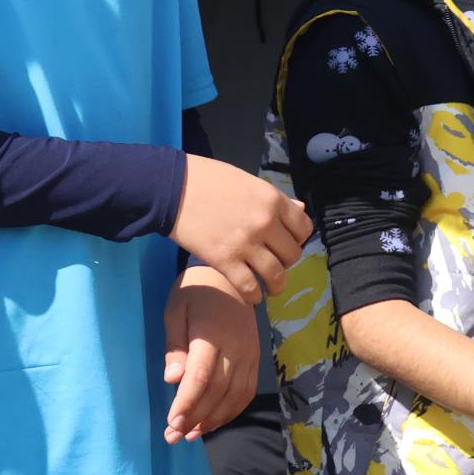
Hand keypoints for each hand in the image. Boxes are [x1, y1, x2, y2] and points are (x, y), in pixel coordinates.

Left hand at [163, 266, 261, 442]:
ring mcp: (249, 355)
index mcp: (211, 335)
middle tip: (174, 436)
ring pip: (235, 396)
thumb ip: (174, 346)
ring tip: (190, 435)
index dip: (187, 403)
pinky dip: (231, 411)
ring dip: (213, 420)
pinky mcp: (255, 359)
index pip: (201, 377)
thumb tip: (172, 379)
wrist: (231, 279)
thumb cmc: (195, 293)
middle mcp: (235, 348)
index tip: (172, 423)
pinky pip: (246, 392)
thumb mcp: (175, 311)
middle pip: (218, 391)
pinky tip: (212, 422)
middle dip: (196, 418)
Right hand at [169, 155, 312, 302]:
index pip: (304, 229)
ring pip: (276, 275)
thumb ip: (274, 198)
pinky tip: (251, 296)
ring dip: (276, 285)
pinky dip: (253, 295)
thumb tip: (300, 209)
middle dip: (286, 262)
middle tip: (273, 263)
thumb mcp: (247, 181)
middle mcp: (265, 223)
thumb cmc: (206, 179)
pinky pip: (248, 286)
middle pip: (292, 254)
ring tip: (270, 288)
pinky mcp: (223, 260)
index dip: (297, 239)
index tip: (285, 243)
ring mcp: (245, 244)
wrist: (170, 187)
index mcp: (272, 200)